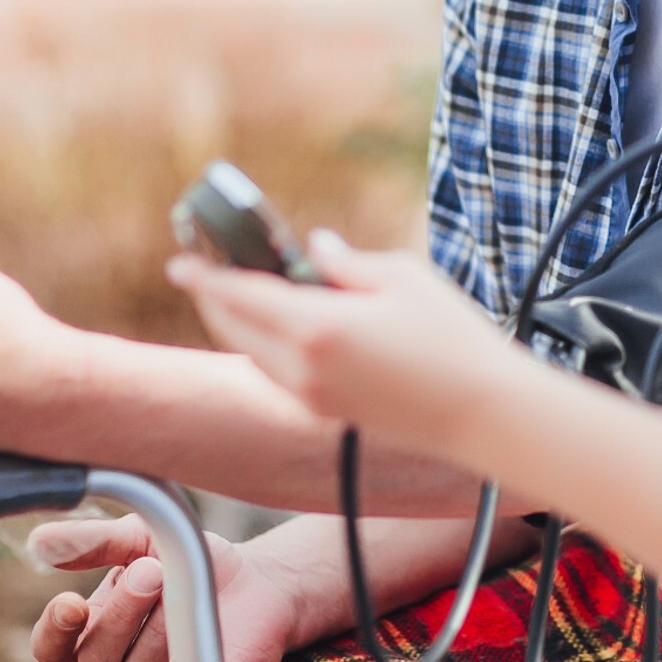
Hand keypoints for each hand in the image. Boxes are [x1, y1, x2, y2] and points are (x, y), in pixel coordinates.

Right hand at [30, 516, 302, 661]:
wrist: (255, 582)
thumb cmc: (190, 562)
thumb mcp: (142, 537)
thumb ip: (94, 540)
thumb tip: (40, 541)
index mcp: (93, 628)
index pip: (51, 646)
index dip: (55, 630)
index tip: (71, 603)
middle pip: (93, 660)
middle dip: (120, 614)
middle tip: (152, 571)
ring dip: (153, 633)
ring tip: (177, 591)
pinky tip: (188, 633)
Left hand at [167, 234, 510, 458]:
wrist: (480, 412)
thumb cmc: (451, 338)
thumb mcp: (403, 279)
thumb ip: (346, 262)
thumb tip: (314, 248)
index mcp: (318, 327)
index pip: (241, 295)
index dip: (206, 275)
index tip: (180, 261)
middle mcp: (303, 367)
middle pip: (235, 328)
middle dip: (215, 298)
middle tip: (209, 268)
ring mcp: (312, 395)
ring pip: (253, 352)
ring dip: (239, 322)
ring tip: (244, 291)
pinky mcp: (327, 410)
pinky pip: (276, 371)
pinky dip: (265, 344)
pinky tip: (281, 326)